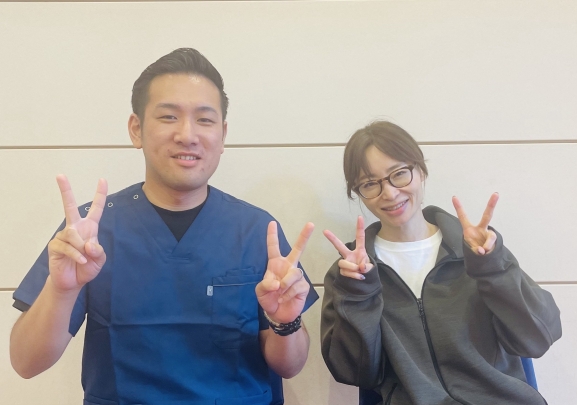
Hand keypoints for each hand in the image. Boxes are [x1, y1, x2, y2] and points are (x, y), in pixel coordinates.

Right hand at [47, 175, 107, 292]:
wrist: (73, 282)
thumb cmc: (87, 267)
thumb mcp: (100, 259)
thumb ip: (98, 251)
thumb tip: (88, 244)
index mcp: (89, 228)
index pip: (96, 209)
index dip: (100, 195)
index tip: (103, 180)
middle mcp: (75, 228)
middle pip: (70, 206)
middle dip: (65, 190)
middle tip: (60, 175)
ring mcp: (64, 235)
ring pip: (73, 235)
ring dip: (81, 248)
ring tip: (84, 258)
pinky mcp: (55, 245)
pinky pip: (67, 246)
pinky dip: (76, 255)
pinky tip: (80, 261)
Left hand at [256, 221, 313, 323]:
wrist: (278, 314)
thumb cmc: (269, 299)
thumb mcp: (260, 292)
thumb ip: (265, 285)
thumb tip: (278, 283)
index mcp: (275, 265)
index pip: (273, 248)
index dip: (272, 236)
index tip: (272, 223)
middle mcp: (288, 267)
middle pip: (298, 249)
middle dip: (304, 236)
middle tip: (311, 224)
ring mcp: (297, 276)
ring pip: (294, 273)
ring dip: (285, 284)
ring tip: (280, 292)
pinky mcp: (304, 286)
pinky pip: (298, 286)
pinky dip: (289, 293)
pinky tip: (285, 298)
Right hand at [323, 216, 373, 279]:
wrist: (363, 280)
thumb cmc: (366, 269)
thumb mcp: (370, 268)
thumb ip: (367, 267)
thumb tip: (360, 267)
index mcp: (359, 251)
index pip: (360, 238)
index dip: (360, 227)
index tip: (360, 217)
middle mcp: (350, 255)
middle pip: (340, 246)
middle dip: (332, 238)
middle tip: (325, 231)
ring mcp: (345, 262)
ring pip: (343, 263)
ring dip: (352, 268)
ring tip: (360, 272)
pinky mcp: (342, 271)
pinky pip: (345, 272)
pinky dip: (353, 275)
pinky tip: (358, 277)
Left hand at [452, 193, 498, 254]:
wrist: (483, 256)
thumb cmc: (474, 248)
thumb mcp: (471, 249)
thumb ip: (475, 249)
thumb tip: (482, 250)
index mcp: (469, 229)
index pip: (463, 217)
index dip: (458, 207)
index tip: (454, 197)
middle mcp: (480, 228)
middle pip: (487, 215)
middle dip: (491, 205)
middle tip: (496, 194)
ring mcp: (488, 234)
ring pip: (491, 236)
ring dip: (487, 245)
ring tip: (482, 251)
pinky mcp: (494, 240)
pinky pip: (491, 245)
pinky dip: (487, 250)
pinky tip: (484, 253)